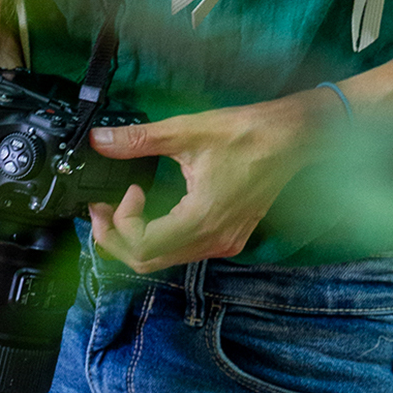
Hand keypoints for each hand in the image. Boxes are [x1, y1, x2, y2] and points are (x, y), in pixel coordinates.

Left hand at [86, 89, 342, 272]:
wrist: (293, 138)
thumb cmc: (246, 133)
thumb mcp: (186, 130)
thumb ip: (138, 139)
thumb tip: (98, 139)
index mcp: (202, 220)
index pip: (142, 246)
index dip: (119, 223)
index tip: (127, 189)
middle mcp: (213, 241)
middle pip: (148, 261)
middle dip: (117, 238)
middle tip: (103, 208)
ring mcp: (224, 243)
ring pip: (166, 259)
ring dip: (137, 240)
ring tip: (123, 208)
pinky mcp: (230, 237)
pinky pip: (185, 251)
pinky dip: (160, 238)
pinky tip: (154, 211)